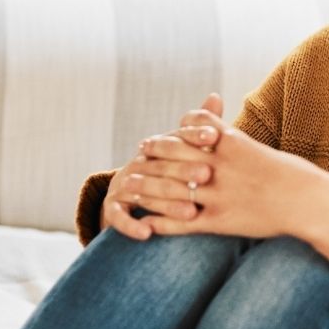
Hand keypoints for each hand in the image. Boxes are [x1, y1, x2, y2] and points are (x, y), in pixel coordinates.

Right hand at [100, 94, 224, 240]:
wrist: (128, 194)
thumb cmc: (167, 170)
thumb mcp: (184, 151)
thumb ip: (201, 126)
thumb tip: (216, 95)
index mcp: (156, 148)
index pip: (175, 137)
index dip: (193, 134)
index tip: (214, 136)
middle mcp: (138, 163)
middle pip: (161, 165)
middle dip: (184, 170)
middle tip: (207, 175)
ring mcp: (123, 185)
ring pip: (145, 192)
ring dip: (167, 204)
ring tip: (191, 214)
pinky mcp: (112, 207)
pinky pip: (119, 216)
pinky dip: (131, 225)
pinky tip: (147, 234)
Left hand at [135, 106, 328, 239]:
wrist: (309, 203)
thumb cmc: (293, 177)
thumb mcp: (263, 151)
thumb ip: (236, 142)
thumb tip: (220, 133)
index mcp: (231, 143)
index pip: (191, 126)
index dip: (171, 131)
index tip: (155, 138)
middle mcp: (220, 166)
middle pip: (173, 153)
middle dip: (152, 154)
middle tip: (138, 156)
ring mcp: (217, 194)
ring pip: (170, 188)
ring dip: (147, 188)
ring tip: (130, 188)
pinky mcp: (219, 221)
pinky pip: (181, 222)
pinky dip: (161, 223)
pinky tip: (146, 224)